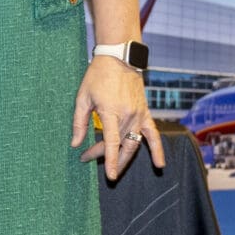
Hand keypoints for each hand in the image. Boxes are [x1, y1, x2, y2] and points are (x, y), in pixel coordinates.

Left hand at [73, 56, 164, 180]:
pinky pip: (153, 134)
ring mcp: (138, 114)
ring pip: (134, 143)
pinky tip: (159, 165)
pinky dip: (157, 150)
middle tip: (90, 158)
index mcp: (111, 111)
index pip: (112, 142)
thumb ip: (79, 122)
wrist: (118, 58)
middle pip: (120, 145)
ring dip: (124, 157)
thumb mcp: (82, 97)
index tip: (109, 175)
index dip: (110, 159)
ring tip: (113, 167)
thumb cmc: (97, 76)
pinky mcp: (145, 112)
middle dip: (107, 157)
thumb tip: (75, 144)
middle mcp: (128, 115)